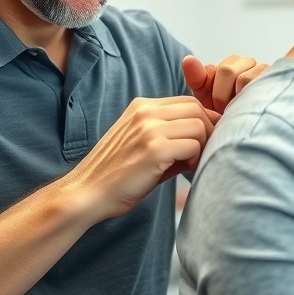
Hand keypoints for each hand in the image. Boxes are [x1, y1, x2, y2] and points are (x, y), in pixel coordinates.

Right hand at [69, 96, 217, 219]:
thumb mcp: (141, 143)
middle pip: (197, 109)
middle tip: (202, 153)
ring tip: (189, 163)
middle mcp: (146, 112)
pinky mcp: (154, 150)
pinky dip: (195, 159)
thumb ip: (168, 134)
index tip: (205, 140)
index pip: (188, 101)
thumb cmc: (115, 174)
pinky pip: (193, 146)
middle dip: (207, 131)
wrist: (86, 192)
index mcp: (142, 107)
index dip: (203, 120)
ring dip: (202, 146)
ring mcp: (149, 129)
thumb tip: (205, 137)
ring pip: (199, 126)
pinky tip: (183, 171)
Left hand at [183, 54, 268, 113]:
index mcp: (228, 65)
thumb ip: (197, 79)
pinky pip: (255, 83)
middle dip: (220, 95)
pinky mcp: (274, 77)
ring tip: (236, 110)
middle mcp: (244, 63)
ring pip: (241, 77)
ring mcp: (261, 68)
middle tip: (224, 111)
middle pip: (226, 70)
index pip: (213, 70)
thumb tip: (188, 59)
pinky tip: (248, 107)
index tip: (213, 106)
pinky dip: (247, 98)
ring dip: (235, 99)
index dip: (210, 91)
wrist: (243, 134)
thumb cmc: (224, 115)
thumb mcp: (205, 99)